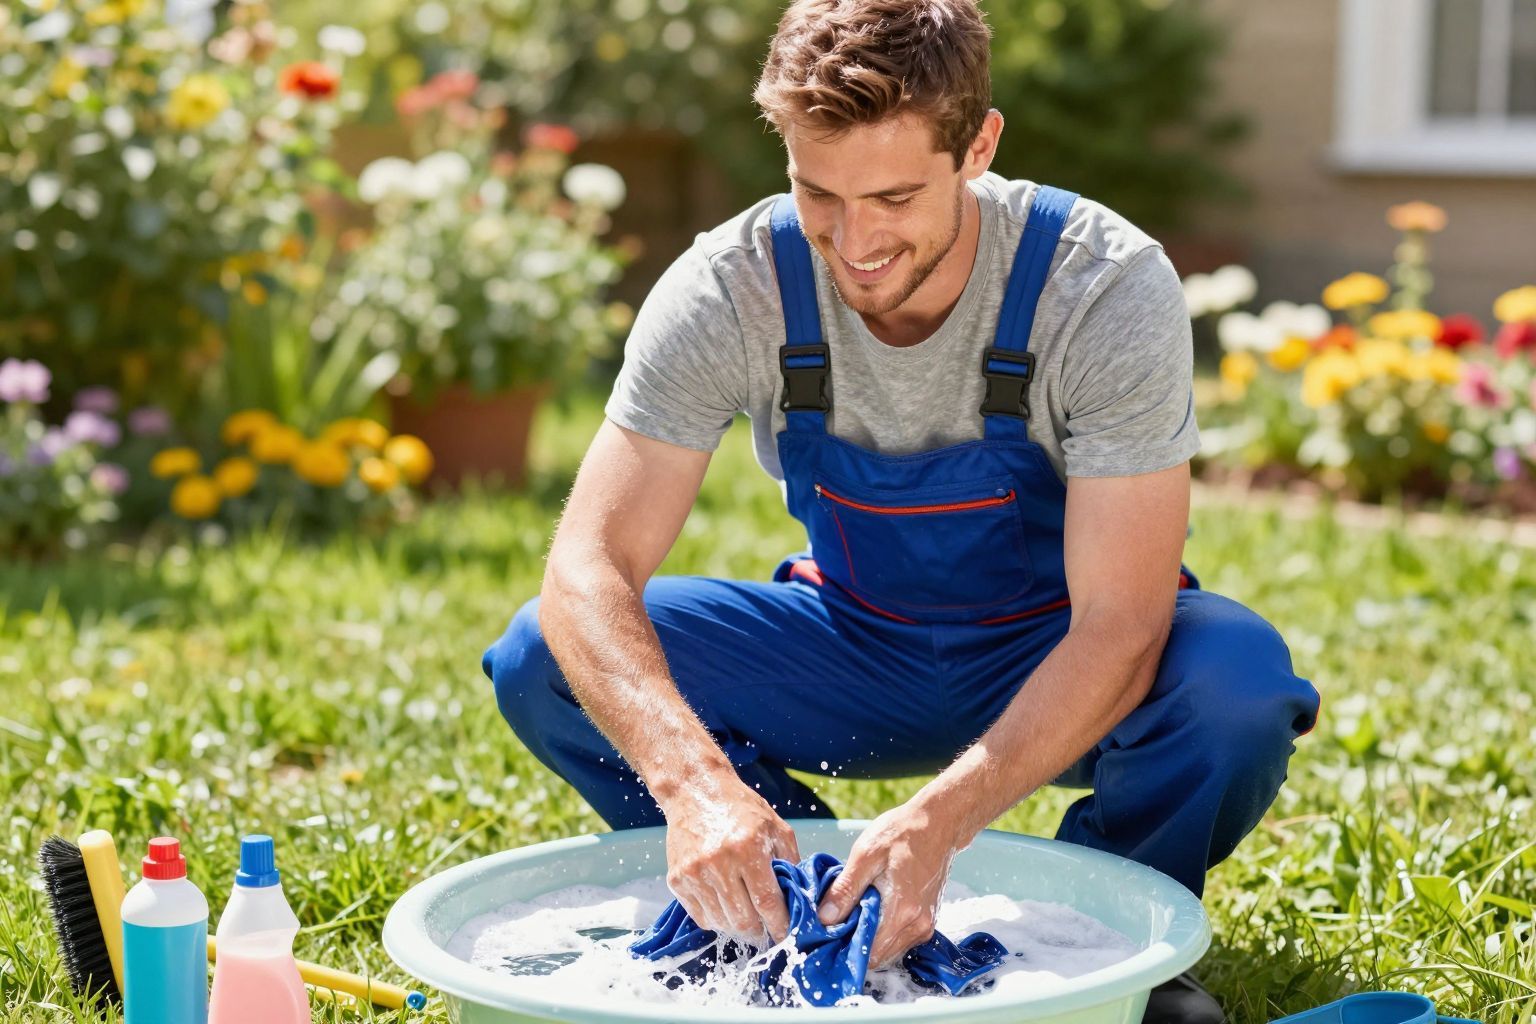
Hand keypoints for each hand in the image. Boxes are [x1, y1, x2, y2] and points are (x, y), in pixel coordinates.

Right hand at [663, 774, 800, 942]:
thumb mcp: (776, 827)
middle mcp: (719, 862)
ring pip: (722, 922)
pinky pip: (701, 916)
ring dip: (737, 926)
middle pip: (744, 920)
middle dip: (759, 931)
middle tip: (766, 930)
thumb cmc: (740, 809)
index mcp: (748, 848)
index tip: (786, 934)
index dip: (779, 925)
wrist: (696, 792)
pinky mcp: (677, 879)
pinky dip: (716, 918)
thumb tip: (800, 897)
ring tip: (746, 916)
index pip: (767, 902)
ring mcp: (694, 872)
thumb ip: (791, 861)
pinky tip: (725, 905)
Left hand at [817, 802, 960, 967]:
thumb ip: (845, 889)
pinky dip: (882, 932)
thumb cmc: (901, 833)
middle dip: (853, 942)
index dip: (843, 946)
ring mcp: (924, 926)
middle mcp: (917, 926)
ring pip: (888, 950)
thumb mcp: (866, 854)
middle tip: (835, 919)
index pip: (867, 953)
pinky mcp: (926, 921)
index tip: (827, 931)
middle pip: (877, 956)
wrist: (937, 823)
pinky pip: (899, 940)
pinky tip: (870, 909)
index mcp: (902, 911)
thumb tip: (824, 918)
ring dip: (868, 937)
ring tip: (853, 910)